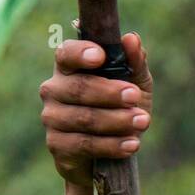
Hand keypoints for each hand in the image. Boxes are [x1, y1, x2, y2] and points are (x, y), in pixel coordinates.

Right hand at [40, 33, 152, 186]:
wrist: (108, 155)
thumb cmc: (119, 109)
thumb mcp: (135, 85)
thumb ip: (135, 63)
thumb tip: (132, 39)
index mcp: (69, 67)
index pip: (66, 53)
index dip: (81, 53)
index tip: (101, 56)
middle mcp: (53, 90)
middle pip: (78, 88)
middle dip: (110, 92)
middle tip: (134, 96)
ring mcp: (52, 118)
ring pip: (84, 118)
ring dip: (117, 120)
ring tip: (142, 121)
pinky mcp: (57, 146)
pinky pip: (85, 144)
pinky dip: (112, 145)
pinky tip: (132, 144)